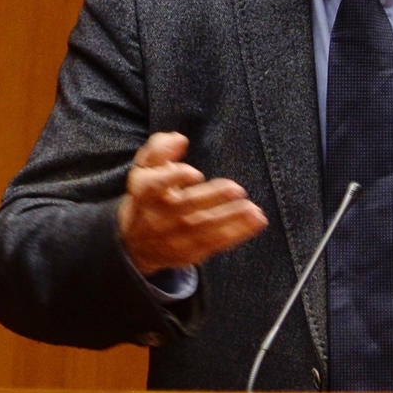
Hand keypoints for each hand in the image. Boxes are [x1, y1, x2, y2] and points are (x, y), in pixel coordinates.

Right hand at [117, 132, 267, 273]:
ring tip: (253, 209)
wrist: (135, 243)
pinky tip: (256, 221)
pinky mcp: (190, 252)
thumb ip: (159, 148)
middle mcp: (159, 216)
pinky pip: (216, 243)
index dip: (175, 179)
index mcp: (146, 191)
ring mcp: (175, 237)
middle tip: (236, 189)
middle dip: (213, 198)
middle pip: (187, 206)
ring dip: (232, 218)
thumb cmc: (147, 196)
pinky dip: (238, 233)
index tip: (195, 173)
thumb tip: (180, 139)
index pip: (157, 185)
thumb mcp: (144, 169)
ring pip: (205, 227)